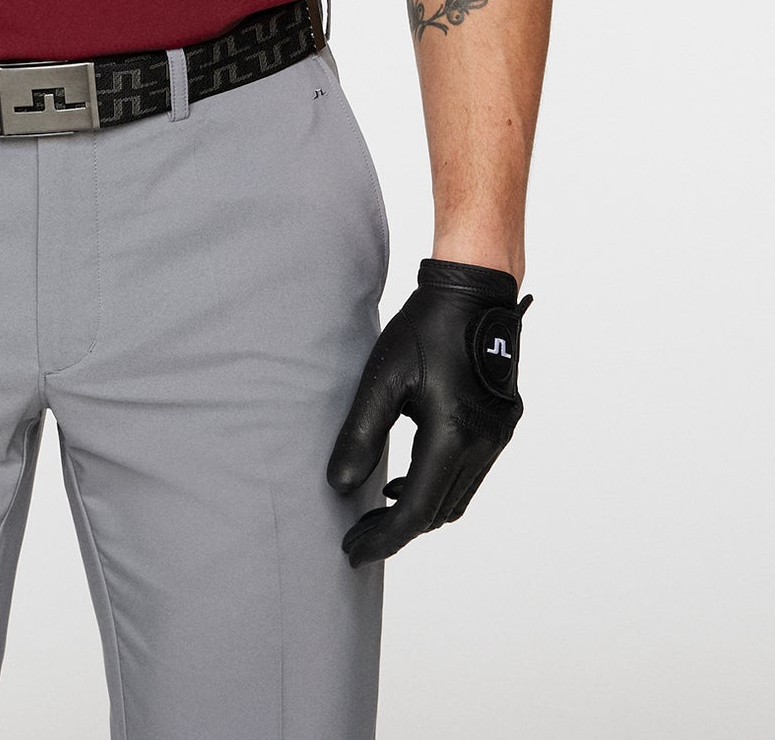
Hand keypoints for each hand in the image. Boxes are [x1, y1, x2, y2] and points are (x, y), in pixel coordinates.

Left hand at [325, 257, 532, 565]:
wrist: (474, 291)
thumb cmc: (425, 327)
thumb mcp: (383, 377)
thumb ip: (361, 434)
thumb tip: (340, 487)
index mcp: (454, 434)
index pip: (417, 509)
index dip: (383, 537)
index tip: (352, 550)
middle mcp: (483, 443)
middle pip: (439, 513)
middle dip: (397, 530)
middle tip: (358, 534)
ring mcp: (497, 436)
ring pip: (457, 498)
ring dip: (420, 511)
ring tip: (378, 510)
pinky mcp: (501, 426)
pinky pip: (469, 476)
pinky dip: (439, 487)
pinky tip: (409, 476)